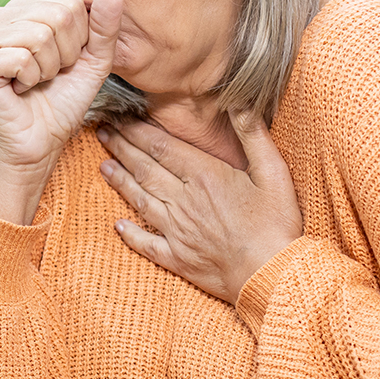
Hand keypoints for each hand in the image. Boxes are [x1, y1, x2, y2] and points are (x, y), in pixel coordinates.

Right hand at [0, 0, 122, 223]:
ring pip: (40, 36)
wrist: (40, 141)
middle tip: (49, 75)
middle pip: (57, 17)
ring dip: (48, 69)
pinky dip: (31, 80)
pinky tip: (20, 89)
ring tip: (35, 81)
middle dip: (65, 54)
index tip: (64, 62)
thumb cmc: (64, 99)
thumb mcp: (93, 60)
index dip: (79, 40)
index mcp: (24, 8)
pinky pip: (22, 58)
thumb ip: (104, 25)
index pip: (70, 4)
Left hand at [96, 112, 302, 303]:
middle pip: (145, 169)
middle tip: (103, 132)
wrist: (272, 275)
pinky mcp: (177, 258)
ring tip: (104, 166)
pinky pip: (146, 244)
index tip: (120, 118)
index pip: (161, 147)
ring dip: (120, 182)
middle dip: (121, 148)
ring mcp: (176, 231)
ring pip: (140, 200)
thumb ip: (254, 136)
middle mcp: (183, 201)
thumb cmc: (277, 224)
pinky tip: (118, 225)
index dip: (137, 131)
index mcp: (204, 177)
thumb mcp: (274, 172)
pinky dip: (130, 233)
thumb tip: (239, 103)